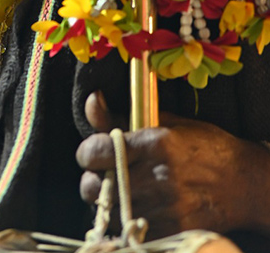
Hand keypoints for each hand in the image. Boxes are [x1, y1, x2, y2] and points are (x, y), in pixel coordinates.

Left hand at [77, 91, 269, 239]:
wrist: (243, 183)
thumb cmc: (202, 146)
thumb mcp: (164, 122)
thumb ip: (121, 117)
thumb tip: (91, 100)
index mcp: (154, 143)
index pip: (97, 152)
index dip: (88, 153)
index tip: (93, 153)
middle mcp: (157, 176)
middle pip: (96, 187)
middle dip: (93, 180)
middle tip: (103, 177)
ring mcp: (164, 208)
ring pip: (110, 212)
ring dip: (107, 204)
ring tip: (119, 194)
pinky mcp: (172, 231)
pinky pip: (130, 231)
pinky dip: (125, 222)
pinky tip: (133, 211)